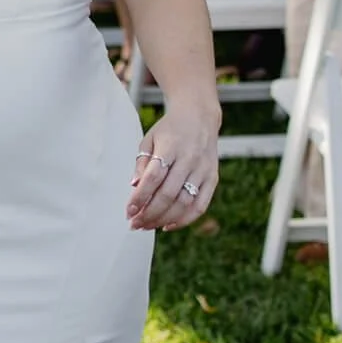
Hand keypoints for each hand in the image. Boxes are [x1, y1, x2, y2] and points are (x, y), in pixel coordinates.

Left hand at [127, 108, 218, 230]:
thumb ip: (142, 162)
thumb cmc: (169, 130)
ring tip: (147, 225)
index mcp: (170, 146)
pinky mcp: (212, 178)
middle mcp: (189, 159)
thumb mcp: (150, 139)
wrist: (199, 117)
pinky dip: (184, 220)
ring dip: (164, 219)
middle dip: (149, 213)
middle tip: (135, 224)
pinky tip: (168, 225)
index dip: (140, 197)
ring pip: (184, 203)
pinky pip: (200, 205)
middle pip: (168, 194)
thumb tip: (134, 187)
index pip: (154, 177)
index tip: (128, 211)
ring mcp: (203, 170)